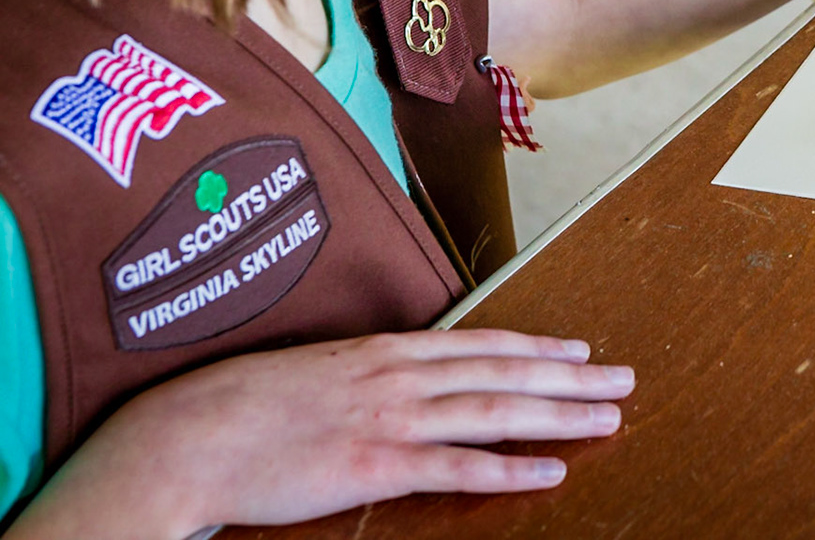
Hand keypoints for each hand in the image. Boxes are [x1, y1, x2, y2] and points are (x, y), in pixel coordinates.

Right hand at [9, 330, 634, 537]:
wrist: (189, 434)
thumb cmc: (245, 406)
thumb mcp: (319, 372)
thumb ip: (369, 372)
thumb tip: (405, 376)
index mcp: (387, 351)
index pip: (482, 343)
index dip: (537, 348)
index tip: (581, 349)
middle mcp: (400, 376)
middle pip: (505, 372)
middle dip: (572, 377)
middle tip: (625, 379)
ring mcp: (391, 419)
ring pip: (495, 411)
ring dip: (559, 414)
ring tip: (609, 416)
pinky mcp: (375, 465)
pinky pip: (456, 467)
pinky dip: (508, 468)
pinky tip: (549, 470)